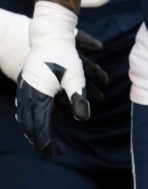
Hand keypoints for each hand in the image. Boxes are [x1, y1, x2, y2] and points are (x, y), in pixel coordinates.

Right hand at [16, 4, 89, 156]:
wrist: (46, 36)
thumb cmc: (63, 55)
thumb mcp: (75, 75)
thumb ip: (78, 96)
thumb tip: (83, 118)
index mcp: (39, 95)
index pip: (40, 125)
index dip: (46, 140)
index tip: (54, 152)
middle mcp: (27, 95)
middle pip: (29, 124)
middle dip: (39, 139)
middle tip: (50, 152)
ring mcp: (24, 90)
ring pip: (24, 117)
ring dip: (34, 130)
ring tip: (44, 141)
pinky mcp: (25, 86)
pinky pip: (24, 108)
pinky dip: (30, 119)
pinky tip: (38, 122)